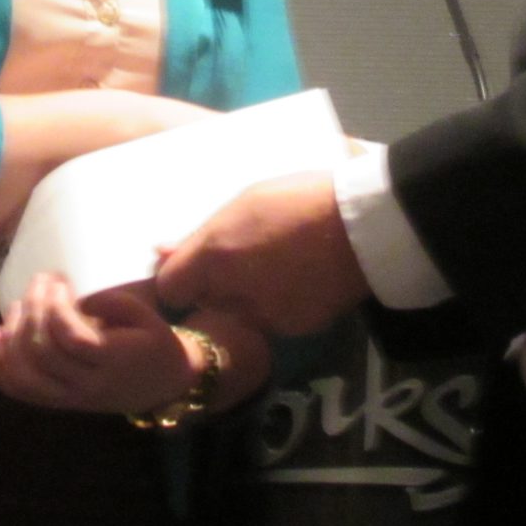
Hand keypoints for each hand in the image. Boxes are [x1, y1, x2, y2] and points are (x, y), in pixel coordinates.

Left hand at [0, 274, 194, 414]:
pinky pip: (20, 391)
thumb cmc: (153, 342)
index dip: (55, 307)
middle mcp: (88, 385)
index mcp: (112, 362)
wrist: (164, 384)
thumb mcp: (145, 315)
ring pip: (24, 377)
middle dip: (33, 310)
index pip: (69, 337)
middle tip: (39, 282)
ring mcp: (70, 398)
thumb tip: (75, 300)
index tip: (58, 282)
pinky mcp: (59, 402)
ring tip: (16, 305)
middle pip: (42, 353)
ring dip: (11, 338)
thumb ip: (112, 303)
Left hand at [156, 172, 369, 334]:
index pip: (170, 288)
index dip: (177, 277)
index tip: (190, 265)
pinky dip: (280, 305)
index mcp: (215, 256)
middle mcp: (233, 293)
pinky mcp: (298, 329)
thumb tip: (159, 251)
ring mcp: (266, 316)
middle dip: (214, 286)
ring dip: (247, 298)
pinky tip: (300, 279)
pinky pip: (274, 320)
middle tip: (240, 259)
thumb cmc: (301, 196)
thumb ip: (201, 233)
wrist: (366, 223)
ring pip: (240, 314)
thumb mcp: (246, 199)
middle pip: (205, 301)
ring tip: (276, 266)